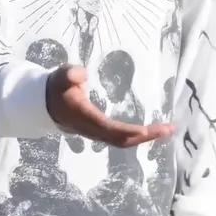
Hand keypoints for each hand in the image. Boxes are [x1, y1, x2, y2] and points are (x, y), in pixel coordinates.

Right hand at [45, 65, 172, 147]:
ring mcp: (96, 133)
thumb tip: (81, 73)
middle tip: (168, 128)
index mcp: (83, 116)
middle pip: (120, 139)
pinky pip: (121, 138)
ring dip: (145, 137)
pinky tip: (152, 129)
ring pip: (122, 141)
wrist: (46, 103)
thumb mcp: (60, 76)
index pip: (107, 127)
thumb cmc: (58, 86)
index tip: (146, 130)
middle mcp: (91, 129)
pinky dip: (138, 136)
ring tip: (166, 129)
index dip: (126, 130)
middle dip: (145, 136)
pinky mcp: (100, 132)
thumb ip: (69, 74)